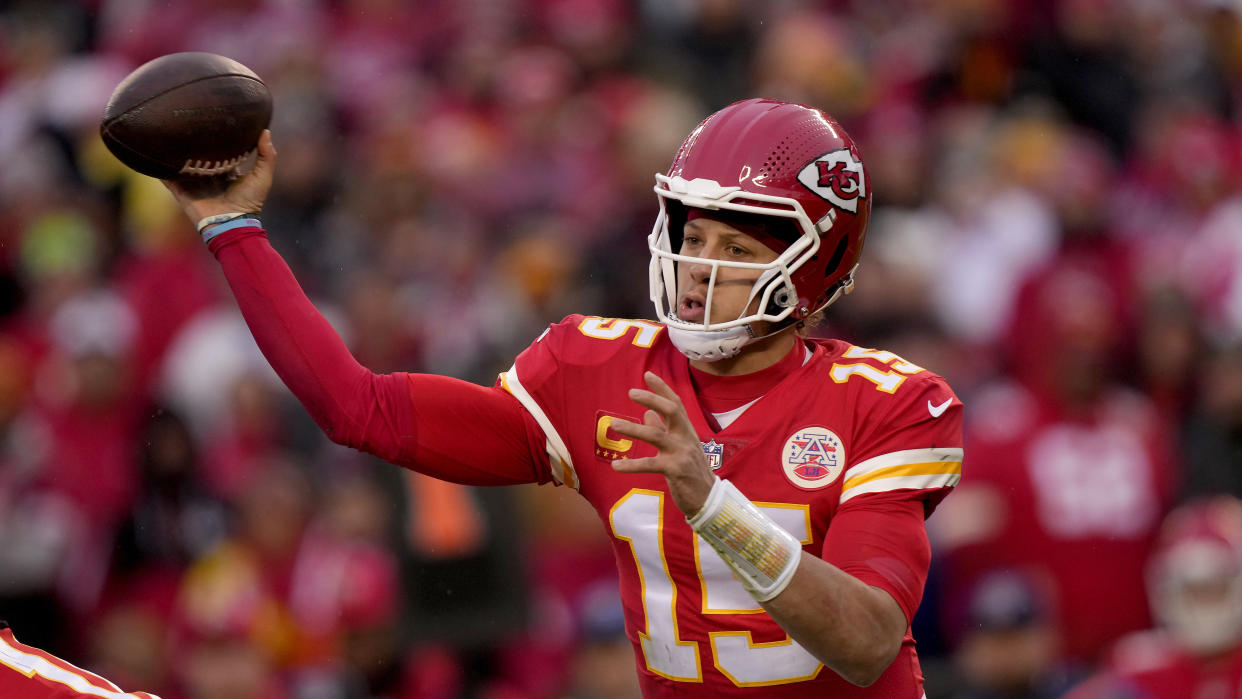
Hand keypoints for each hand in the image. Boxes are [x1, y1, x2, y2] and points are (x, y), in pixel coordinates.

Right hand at [162, 129, 276, 224]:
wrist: (232, 223)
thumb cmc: (250, 202)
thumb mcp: (263, 176)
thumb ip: (267, 155)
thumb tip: (265, 131)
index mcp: (225, 171)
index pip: (218, 149)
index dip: (215, 137)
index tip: (210, 118)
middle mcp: (208, 176)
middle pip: (196, 155)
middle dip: (191, 141)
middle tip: (183, 119)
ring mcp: (193, 183)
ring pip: (179, 163)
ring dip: (172, 151)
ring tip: (163, 130)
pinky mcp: (181, 191)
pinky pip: (166, 177)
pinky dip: (159, 167)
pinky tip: (150, 151)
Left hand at [608, 371, 716, 516]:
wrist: (708, 498)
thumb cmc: (692, 471)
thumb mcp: (680, 446)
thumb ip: (663, 429)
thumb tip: (647, 414)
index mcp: (686, 430)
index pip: (675, 403)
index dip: (662, 388)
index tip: (647, 374)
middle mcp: (685, 437)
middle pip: (671, 410)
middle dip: (651, 399)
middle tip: (631, 392)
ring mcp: (680, 452)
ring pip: (655, 435)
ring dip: (633, 428)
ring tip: (613, 424)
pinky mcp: (674, 470)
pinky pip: (649, 465)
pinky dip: (631, 465)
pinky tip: (615, 465)